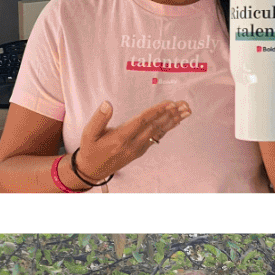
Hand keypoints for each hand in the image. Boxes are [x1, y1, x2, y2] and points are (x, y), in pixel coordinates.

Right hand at [71, 99, 190, 182]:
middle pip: (155, 126)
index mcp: (120, 137)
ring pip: (158, 133)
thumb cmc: (90, 149)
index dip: (157, 111)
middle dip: (170, 114)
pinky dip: (166, 129)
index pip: (142, 121)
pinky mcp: (139, 151)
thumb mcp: (89, 133)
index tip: (169, 103)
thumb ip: (99, 118)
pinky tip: (175, 122)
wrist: (92, 170)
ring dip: (173, 121)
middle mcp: (132, 144)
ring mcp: (138, 149)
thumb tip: (108, 104)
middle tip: (184, 104)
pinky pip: (156, 138)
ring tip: (186, 111)